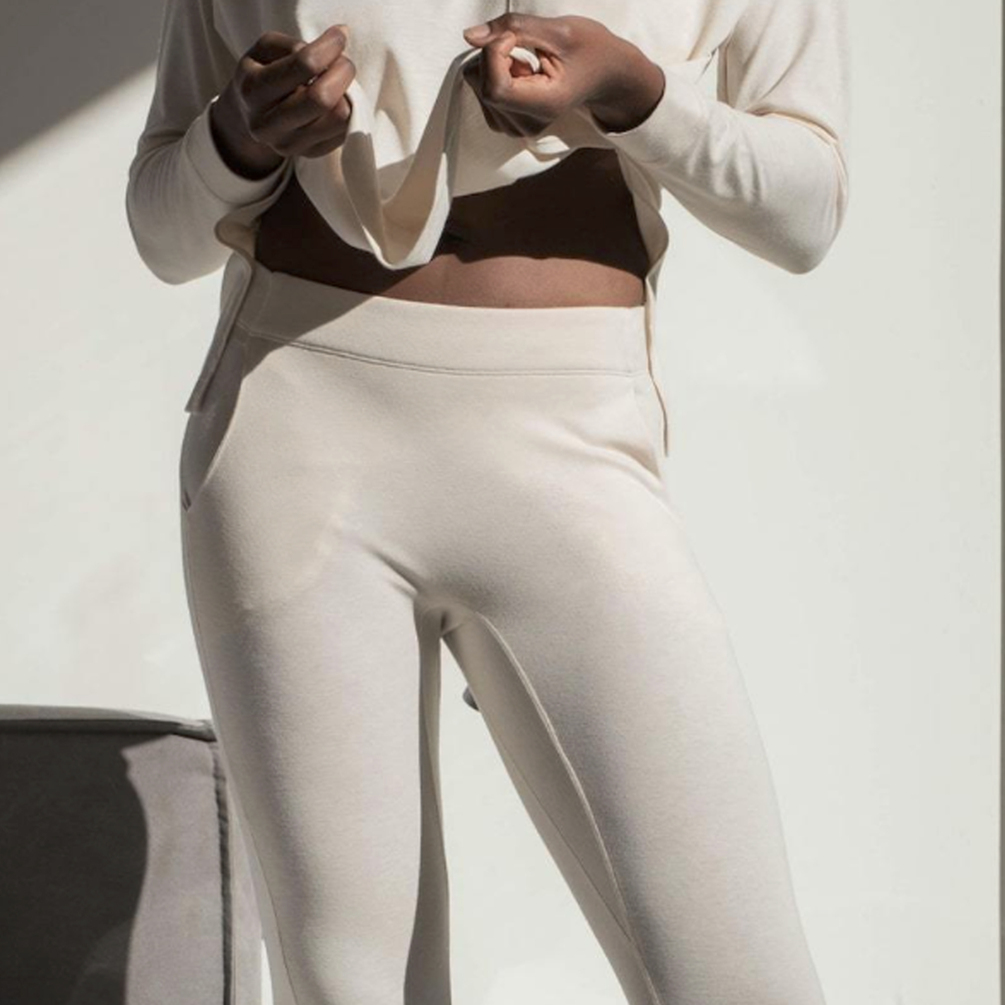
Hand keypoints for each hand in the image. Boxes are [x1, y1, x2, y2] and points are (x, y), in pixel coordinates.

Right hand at [210, 24, 355, 177]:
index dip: (329, 48)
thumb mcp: (265, 50)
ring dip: (348, 94)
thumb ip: (293, 46)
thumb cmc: (262, 74)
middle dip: (342, 73)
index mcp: (253, 90)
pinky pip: (343, 133)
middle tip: (344, 63)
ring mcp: (289, 145)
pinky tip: (335, 102)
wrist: (250, 116)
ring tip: (338, 83)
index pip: (304, 65)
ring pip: (338, 119)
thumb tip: (332, 49)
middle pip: (322, 99)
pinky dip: (346, 112)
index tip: (339, 38)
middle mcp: (268, 124)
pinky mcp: (309, 154)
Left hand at [460, 13, 663, 138]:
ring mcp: (514, 127)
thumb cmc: (589, 50)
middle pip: (481, 83)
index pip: (494, 86)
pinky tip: (521, 75)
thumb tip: (469, 36)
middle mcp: (526, 125)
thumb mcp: (559, 30)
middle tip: (526, 47)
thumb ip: (514, 28)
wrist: (604, 76)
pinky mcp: (505, 123)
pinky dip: (494, 72)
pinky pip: (478, 88)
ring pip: (475, 83)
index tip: (514, 36)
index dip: (495, 52)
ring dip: (495, 62)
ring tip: (528, 65)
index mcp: (544, 106)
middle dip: (493, 52)